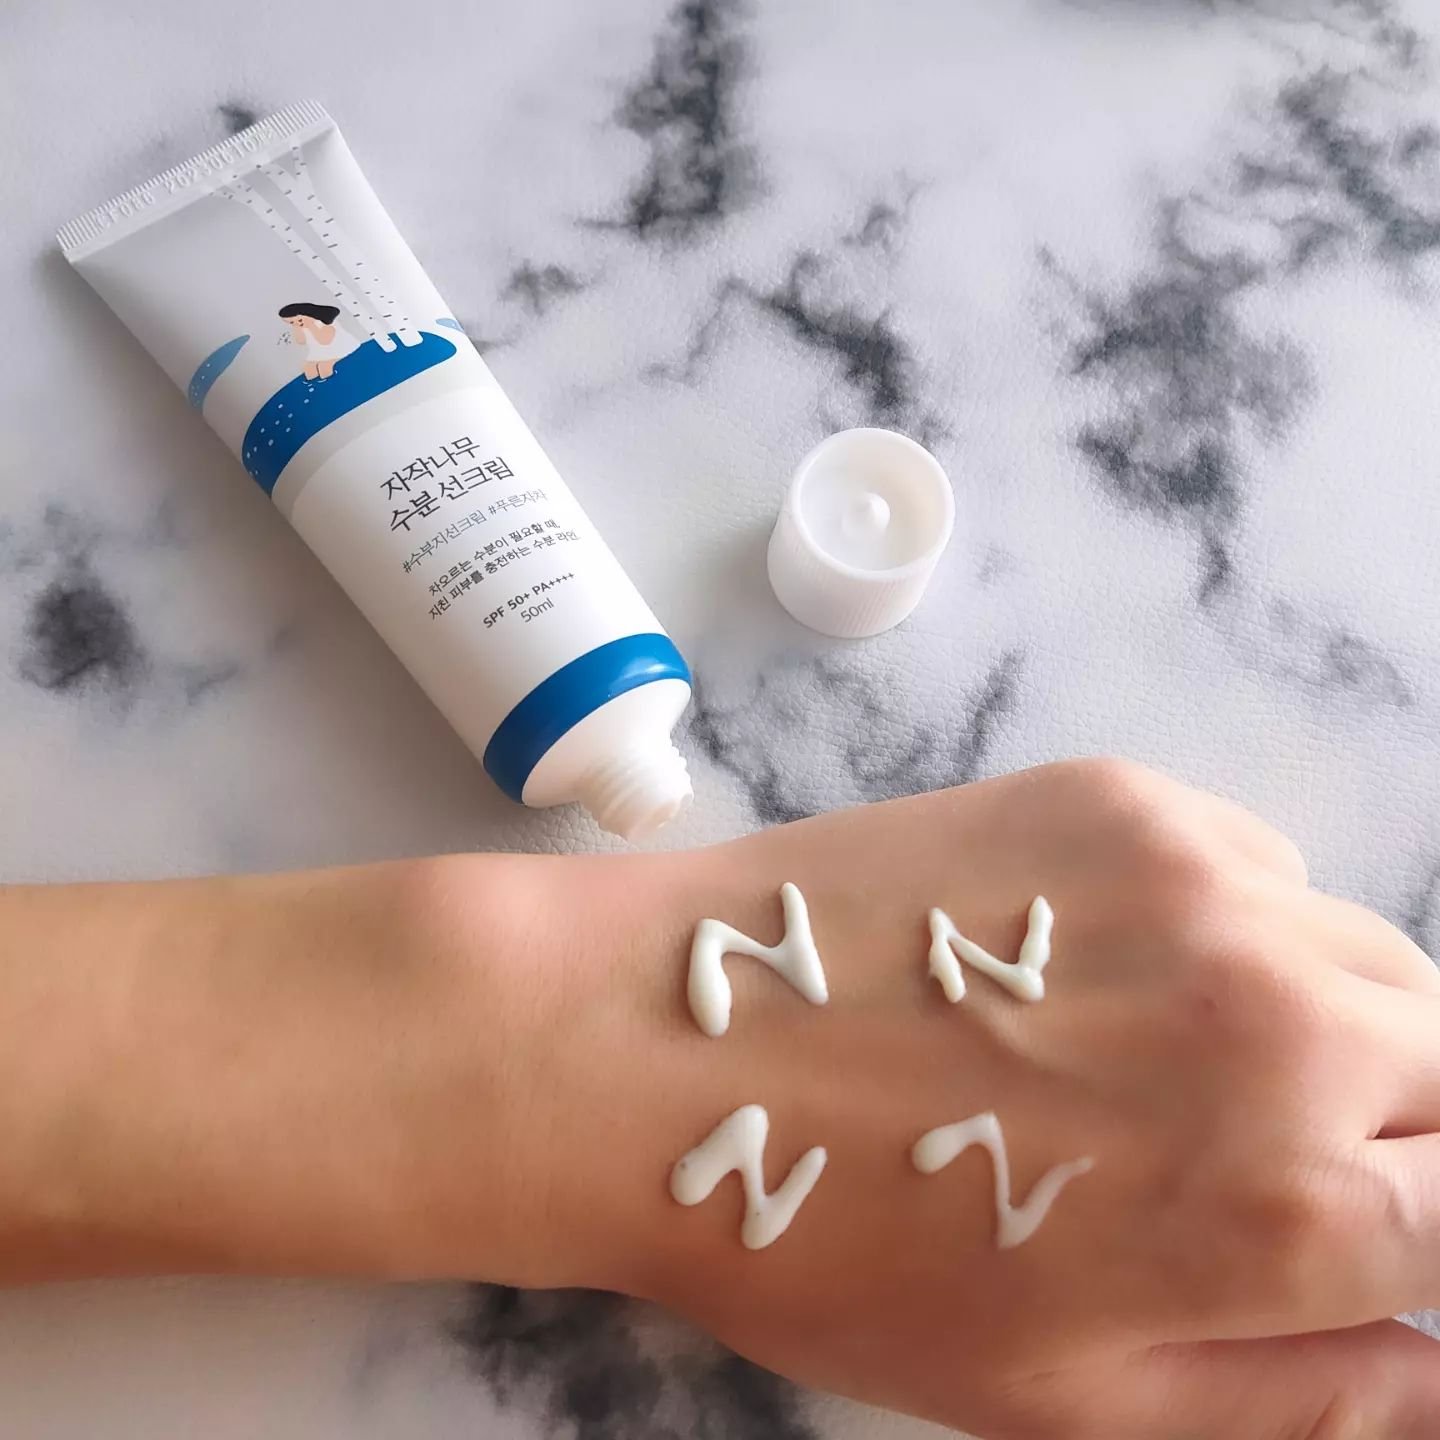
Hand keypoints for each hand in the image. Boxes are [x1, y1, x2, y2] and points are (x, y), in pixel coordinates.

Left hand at [570, 760, 1439, 1437]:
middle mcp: (1282, 1020)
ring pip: (1364, 956)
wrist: (667, 1046)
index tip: (1345, 1225)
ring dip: (1325, 1020)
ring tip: (1175, 1057)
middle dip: (1398, 1127)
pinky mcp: (1119, 795)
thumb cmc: (846, 1245)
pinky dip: (1233, 923)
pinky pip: (1256, 862)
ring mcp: (1202, 882)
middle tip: (1267, 1153)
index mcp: (1287, 1203)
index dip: (1416, 1231)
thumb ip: (1302, 1399)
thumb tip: (1437, 1372)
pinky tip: (1106, 964)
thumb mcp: (1073, 1398)